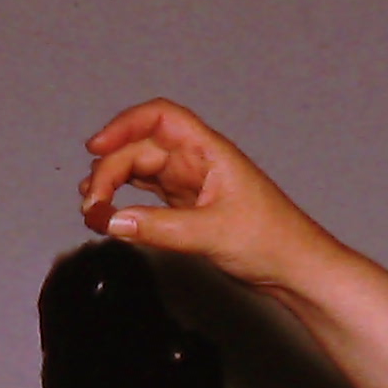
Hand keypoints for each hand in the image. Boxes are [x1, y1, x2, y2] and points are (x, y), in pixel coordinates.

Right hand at [77, 100, 336, 293]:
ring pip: (140, 172)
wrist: (295, 269)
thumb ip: (161, 228)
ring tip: (93, 208)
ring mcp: (191, 185)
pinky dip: (126, 203)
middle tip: (93, 203)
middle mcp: (198, 163)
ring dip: (113, 185)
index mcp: (209, 152)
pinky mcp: (188, 209)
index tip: (97, 146)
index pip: (160, 118)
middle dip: (111, 169)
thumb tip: (116, 221)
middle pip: (141, 149)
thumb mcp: (213, 233)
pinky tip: (113, 215)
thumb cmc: (273, 240)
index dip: (125, 124)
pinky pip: (148, 197)